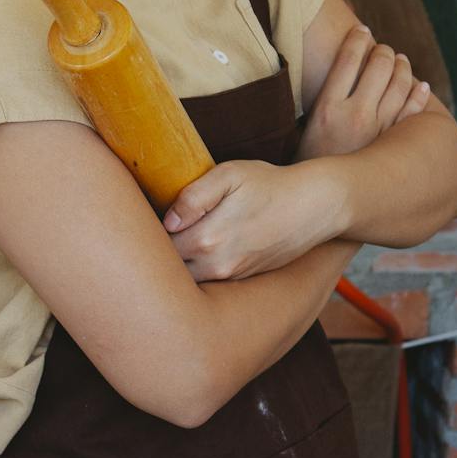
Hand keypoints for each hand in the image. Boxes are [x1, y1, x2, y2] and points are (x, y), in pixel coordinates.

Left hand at [164, 160, 344, 280]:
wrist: (315, 207)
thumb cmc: (270, 184)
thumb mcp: (230, 175)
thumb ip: (193, 196)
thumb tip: (167, 220)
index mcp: (207, 239)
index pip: (158, 247)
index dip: (146, 235)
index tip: (141, 221)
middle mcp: (217, 265)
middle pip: (170, 269)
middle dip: (155, 255)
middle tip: (147, 234)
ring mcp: (231, 276)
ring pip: (188, 279)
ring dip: (176, 266)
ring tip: (172, 242)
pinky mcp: (243, 278)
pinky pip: (209, 281)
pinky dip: (197, 270)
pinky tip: (198, 250)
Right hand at [298, 24, 427, 160]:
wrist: (325, 205)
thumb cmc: (308, 166)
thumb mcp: (301, 130)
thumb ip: (316, 101)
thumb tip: (325, 71)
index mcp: (327, 108)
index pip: (349, 57)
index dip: (358, 38)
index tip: (362, 31)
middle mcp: (356, 115)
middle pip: (379, 64)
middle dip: (382, 50)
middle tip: (382, 49)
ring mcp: (380, 130)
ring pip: (401, 82)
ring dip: (402, 65)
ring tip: (399, 61)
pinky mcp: (397, 145)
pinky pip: (414, 110)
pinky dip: (419, 93)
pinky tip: (419, 86)